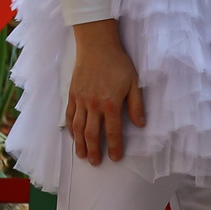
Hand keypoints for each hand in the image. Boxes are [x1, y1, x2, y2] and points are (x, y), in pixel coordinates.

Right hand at [66, 19, 144, 164]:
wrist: (97, 46)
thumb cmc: (118, 63)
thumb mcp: (134, 82)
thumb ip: (136, 105)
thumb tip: (141, 124)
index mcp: (111, 104)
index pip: (113, 131)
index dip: (114, 146)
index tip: (115, 158)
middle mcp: (93, 105)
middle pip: (92, 134)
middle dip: (94, 150)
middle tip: (96, 163)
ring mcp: (80, 100)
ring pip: (78, 128)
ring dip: (80, 144)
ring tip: (82, 156)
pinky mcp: (72, 95)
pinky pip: (69, 116)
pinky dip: (70, 129)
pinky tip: (73, 137)